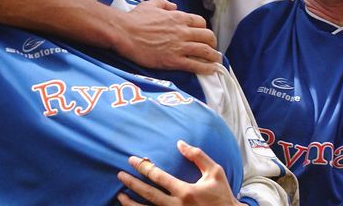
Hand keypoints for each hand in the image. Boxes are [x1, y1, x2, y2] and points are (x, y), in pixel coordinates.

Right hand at [115, 0, 220, 74]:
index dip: (204, 29)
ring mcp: (179, 46)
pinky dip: (205, 68)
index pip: (201, 23)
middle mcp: (182, 31)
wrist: (124, 33)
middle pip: (207, 37)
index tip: (202, 35)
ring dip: (213, 56)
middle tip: (211, 48)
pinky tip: (210, 70)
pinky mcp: (173, 60)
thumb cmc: (135, 19)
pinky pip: (195, 65)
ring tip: (216, 61)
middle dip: (212, 43)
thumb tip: (174, 6)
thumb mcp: (151, 4)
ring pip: (205, 51)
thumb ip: (164, 3)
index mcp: (178, 17)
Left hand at [117, 140, 241, 205]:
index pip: (158, 177)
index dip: (143, 167)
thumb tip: (179, 143)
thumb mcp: (214, 172)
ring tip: (119, 196)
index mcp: (186, 191)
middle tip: (119, 175)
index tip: (132, 160)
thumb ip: (197, 156)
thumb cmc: (222, 195)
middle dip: (132, 184)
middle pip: (148, 194)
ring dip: (131, 204)